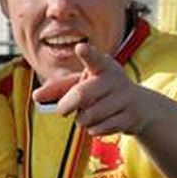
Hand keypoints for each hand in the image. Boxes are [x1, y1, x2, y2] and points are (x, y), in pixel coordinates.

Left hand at [32, 42, 153, 137]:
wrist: (141, 107)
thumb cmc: (102, 91)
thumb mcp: (83, 84)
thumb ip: (59, 89)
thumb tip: (35, 96)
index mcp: (102, 66)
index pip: (94, 59)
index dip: (87, 54)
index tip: (80, 47)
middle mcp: (115, 78)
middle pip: (81, 95)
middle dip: (67, 104)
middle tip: (62, 111)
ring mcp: (124, 98)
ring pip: (89, 116)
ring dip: (82, 120)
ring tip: (91, 114)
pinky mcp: (130, 117)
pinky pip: (99, 128)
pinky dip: (94, 129)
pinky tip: (104, 122)